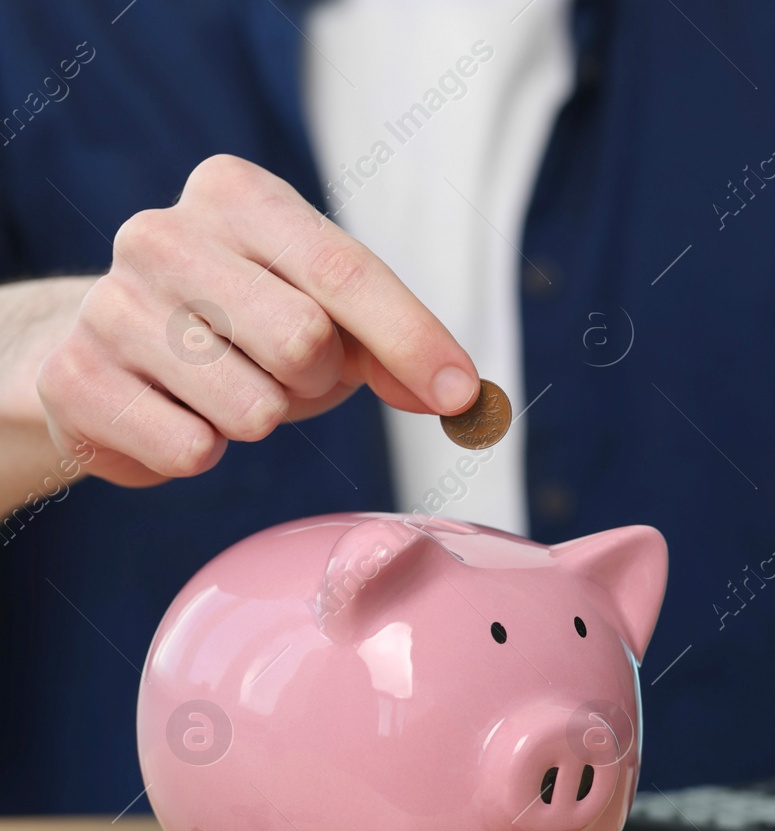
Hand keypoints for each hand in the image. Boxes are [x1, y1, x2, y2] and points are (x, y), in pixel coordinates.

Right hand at [34, 153, 478, 488]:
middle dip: (318, 379)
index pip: (346, 270)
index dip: (414, 339)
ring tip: (228, 389)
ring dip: (261, 419)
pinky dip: (204, 451)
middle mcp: (163, 235)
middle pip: (303, 339)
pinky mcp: (75, 379)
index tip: (461, 392)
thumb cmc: (242, 328)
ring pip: (252, 408)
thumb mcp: (331, 318)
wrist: (108, 358)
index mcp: (236, 195)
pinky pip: (192, 450)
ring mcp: (110, 304)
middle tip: (289, 372)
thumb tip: (459, 395)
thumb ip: (399, 346)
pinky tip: (178, 415)